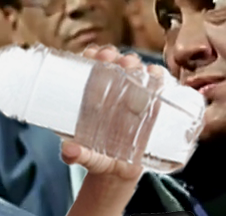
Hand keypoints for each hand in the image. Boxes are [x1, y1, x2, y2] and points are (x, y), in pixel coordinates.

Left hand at [61, 44, 163, 180]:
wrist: (122, 172)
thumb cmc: (99, 158)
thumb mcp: (87, 156)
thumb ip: (77, 155)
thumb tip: (69, 151)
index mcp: (93, 94)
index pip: (91, 66)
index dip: (91, 55)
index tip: (91, 54)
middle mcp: (113, 89)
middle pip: (113, 63)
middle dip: (111, 55)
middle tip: (109, 59)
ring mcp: (133, 95)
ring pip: (134, 69)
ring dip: (133, 62)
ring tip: (129, 65)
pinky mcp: (151, 105)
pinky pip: (156, 85)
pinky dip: (157, 75)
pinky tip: (154, 73)